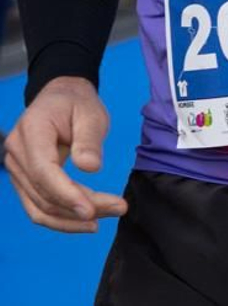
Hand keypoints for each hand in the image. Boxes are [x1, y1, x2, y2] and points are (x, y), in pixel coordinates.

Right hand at [4, 76, 126, 233]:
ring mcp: (16, 169)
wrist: (59, 98)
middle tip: (120, 208)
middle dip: (80, 207)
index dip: (66, 194)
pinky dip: (62, 217)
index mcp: (31, 131)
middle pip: (44, 193)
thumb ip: (89, 140)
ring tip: (109, 215)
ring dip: (72, 218)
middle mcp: (16, 154)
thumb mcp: (91, 114)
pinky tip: (88, 220)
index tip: (91, 210)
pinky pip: (38, 205)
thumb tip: (91, 168)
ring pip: (39, 206)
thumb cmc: (77, 104)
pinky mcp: (24, 180)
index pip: (43, 171)